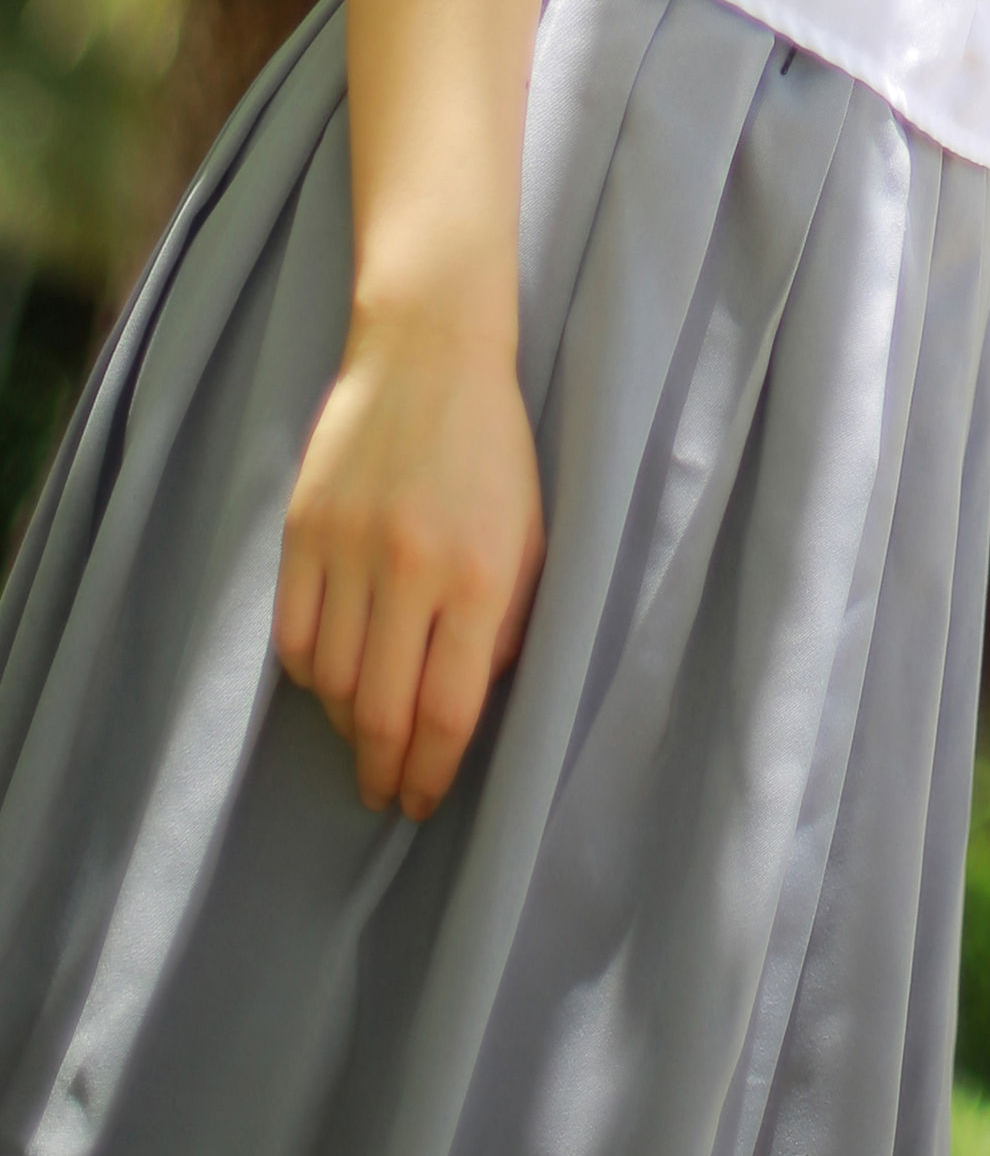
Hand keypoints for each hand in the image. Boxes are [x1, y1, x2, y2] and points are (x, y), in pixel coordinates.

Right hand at [272, 305, 546, 818]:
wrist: (429, 353)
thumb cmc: (492, 450)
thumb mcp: (531, 536)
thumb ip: (506, 624)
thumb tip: (468, 703)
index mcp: (480, 577)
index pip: (449, 712)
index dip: (432, 773)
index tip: (423, 802)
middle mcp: (412, 572)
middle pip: (382, 713)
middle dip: (383, 772)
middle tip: (386, 794)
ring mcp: (350, 551)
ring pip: (333, 684)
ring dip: (347, 727)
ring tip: (364, 737)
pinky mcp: (303, 531)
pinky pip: (293, 638)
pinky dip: (310, 676)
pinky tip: (332, 682)